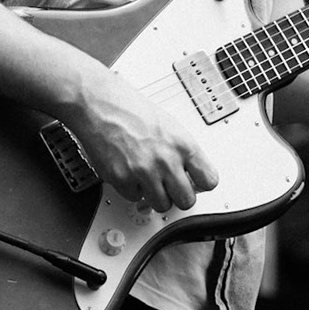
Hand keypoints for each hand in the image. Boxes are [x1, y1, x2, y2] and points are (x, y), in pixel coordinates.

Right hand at [63, 66, 218, 213]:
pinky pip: (135, 198)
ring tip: (148, 179)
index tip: (195, 184)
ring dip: (155, 196)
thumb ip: (181, 151)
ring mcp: (144, 172)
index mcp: (183, 145)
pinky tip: (129, 171)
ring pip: (162, 205)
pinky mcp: (122, 180)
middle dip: (178, 196)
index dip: (201, 184)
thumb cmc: (130, 109)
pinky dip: (132, 189)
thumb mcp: (169, 125)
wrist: (99, 104)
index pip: (209, 180)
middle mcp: (166, 161)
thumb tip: (190, 173)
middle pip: (187, 201)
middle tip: (170, 187)